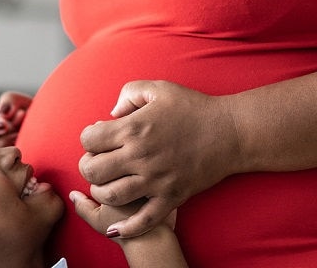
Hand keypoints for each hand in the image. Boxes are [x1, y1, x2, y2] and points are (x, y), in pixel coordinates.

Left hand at [78, 80, 239, 236]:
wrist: (229, 131)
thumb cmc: (193, 107)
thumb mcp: (159, 88)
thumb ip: (129, 93)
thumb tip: (111, 114)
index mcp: (134, 128)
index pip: (90, 140)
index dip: (88, 137)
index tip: (97, 136)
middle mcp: (140, 156)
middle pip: (93, 170)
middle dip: (88, 165)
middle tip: (96, 159)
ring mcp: (155, 180)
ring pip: (110, 196)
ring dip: (100, 190)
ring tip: (106, 182)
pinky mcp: (170, 197)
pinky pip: (142, 221)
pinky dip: (125, 228)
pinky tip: (115, 226)